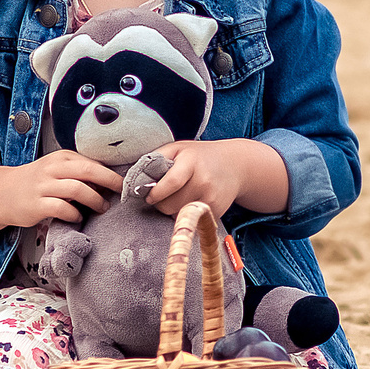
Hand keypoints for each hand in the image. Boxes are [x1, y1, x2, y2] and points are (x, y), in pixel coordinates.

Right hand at [0, 151, 121, 237]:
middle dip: (109, 181)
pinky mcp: (36, 205)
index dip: (111, 173)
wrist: (2, 193)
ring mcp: (43, 186)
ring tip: (102, 207)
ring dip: (95, 200)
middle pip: (88, 170)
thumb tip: (111, 181)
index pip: (92, 162)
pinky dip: (75, 214)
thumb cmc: (37, 182)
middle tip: (122, 193)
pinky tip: (79, 217)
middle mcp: (52, 169)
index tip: (125, 183)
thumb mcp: (58, 170)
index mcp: (61, 158)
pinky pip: (62, 209)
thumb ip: (80, 172)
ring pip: (77, 189)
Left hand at [144, 137, 281, 218]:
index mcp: (192, 162)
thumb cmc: (201, 156)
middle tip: (162, 196)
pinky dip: (185, 215)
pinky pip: (190, 220)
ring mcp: (211, 198)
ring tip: (178, 197)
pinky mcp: (217, 211)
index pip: (170, 183)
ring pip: (178, 215)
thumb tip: (133, 177)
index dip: (155, 193)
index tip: (149, 196)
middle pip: (170, 204)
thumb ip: (156, 158)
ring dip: (172, 210)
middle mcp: (204, 181)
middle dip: (161, 203)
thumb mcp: (178, 148)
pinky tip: (190, 201)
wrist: (236, 165)